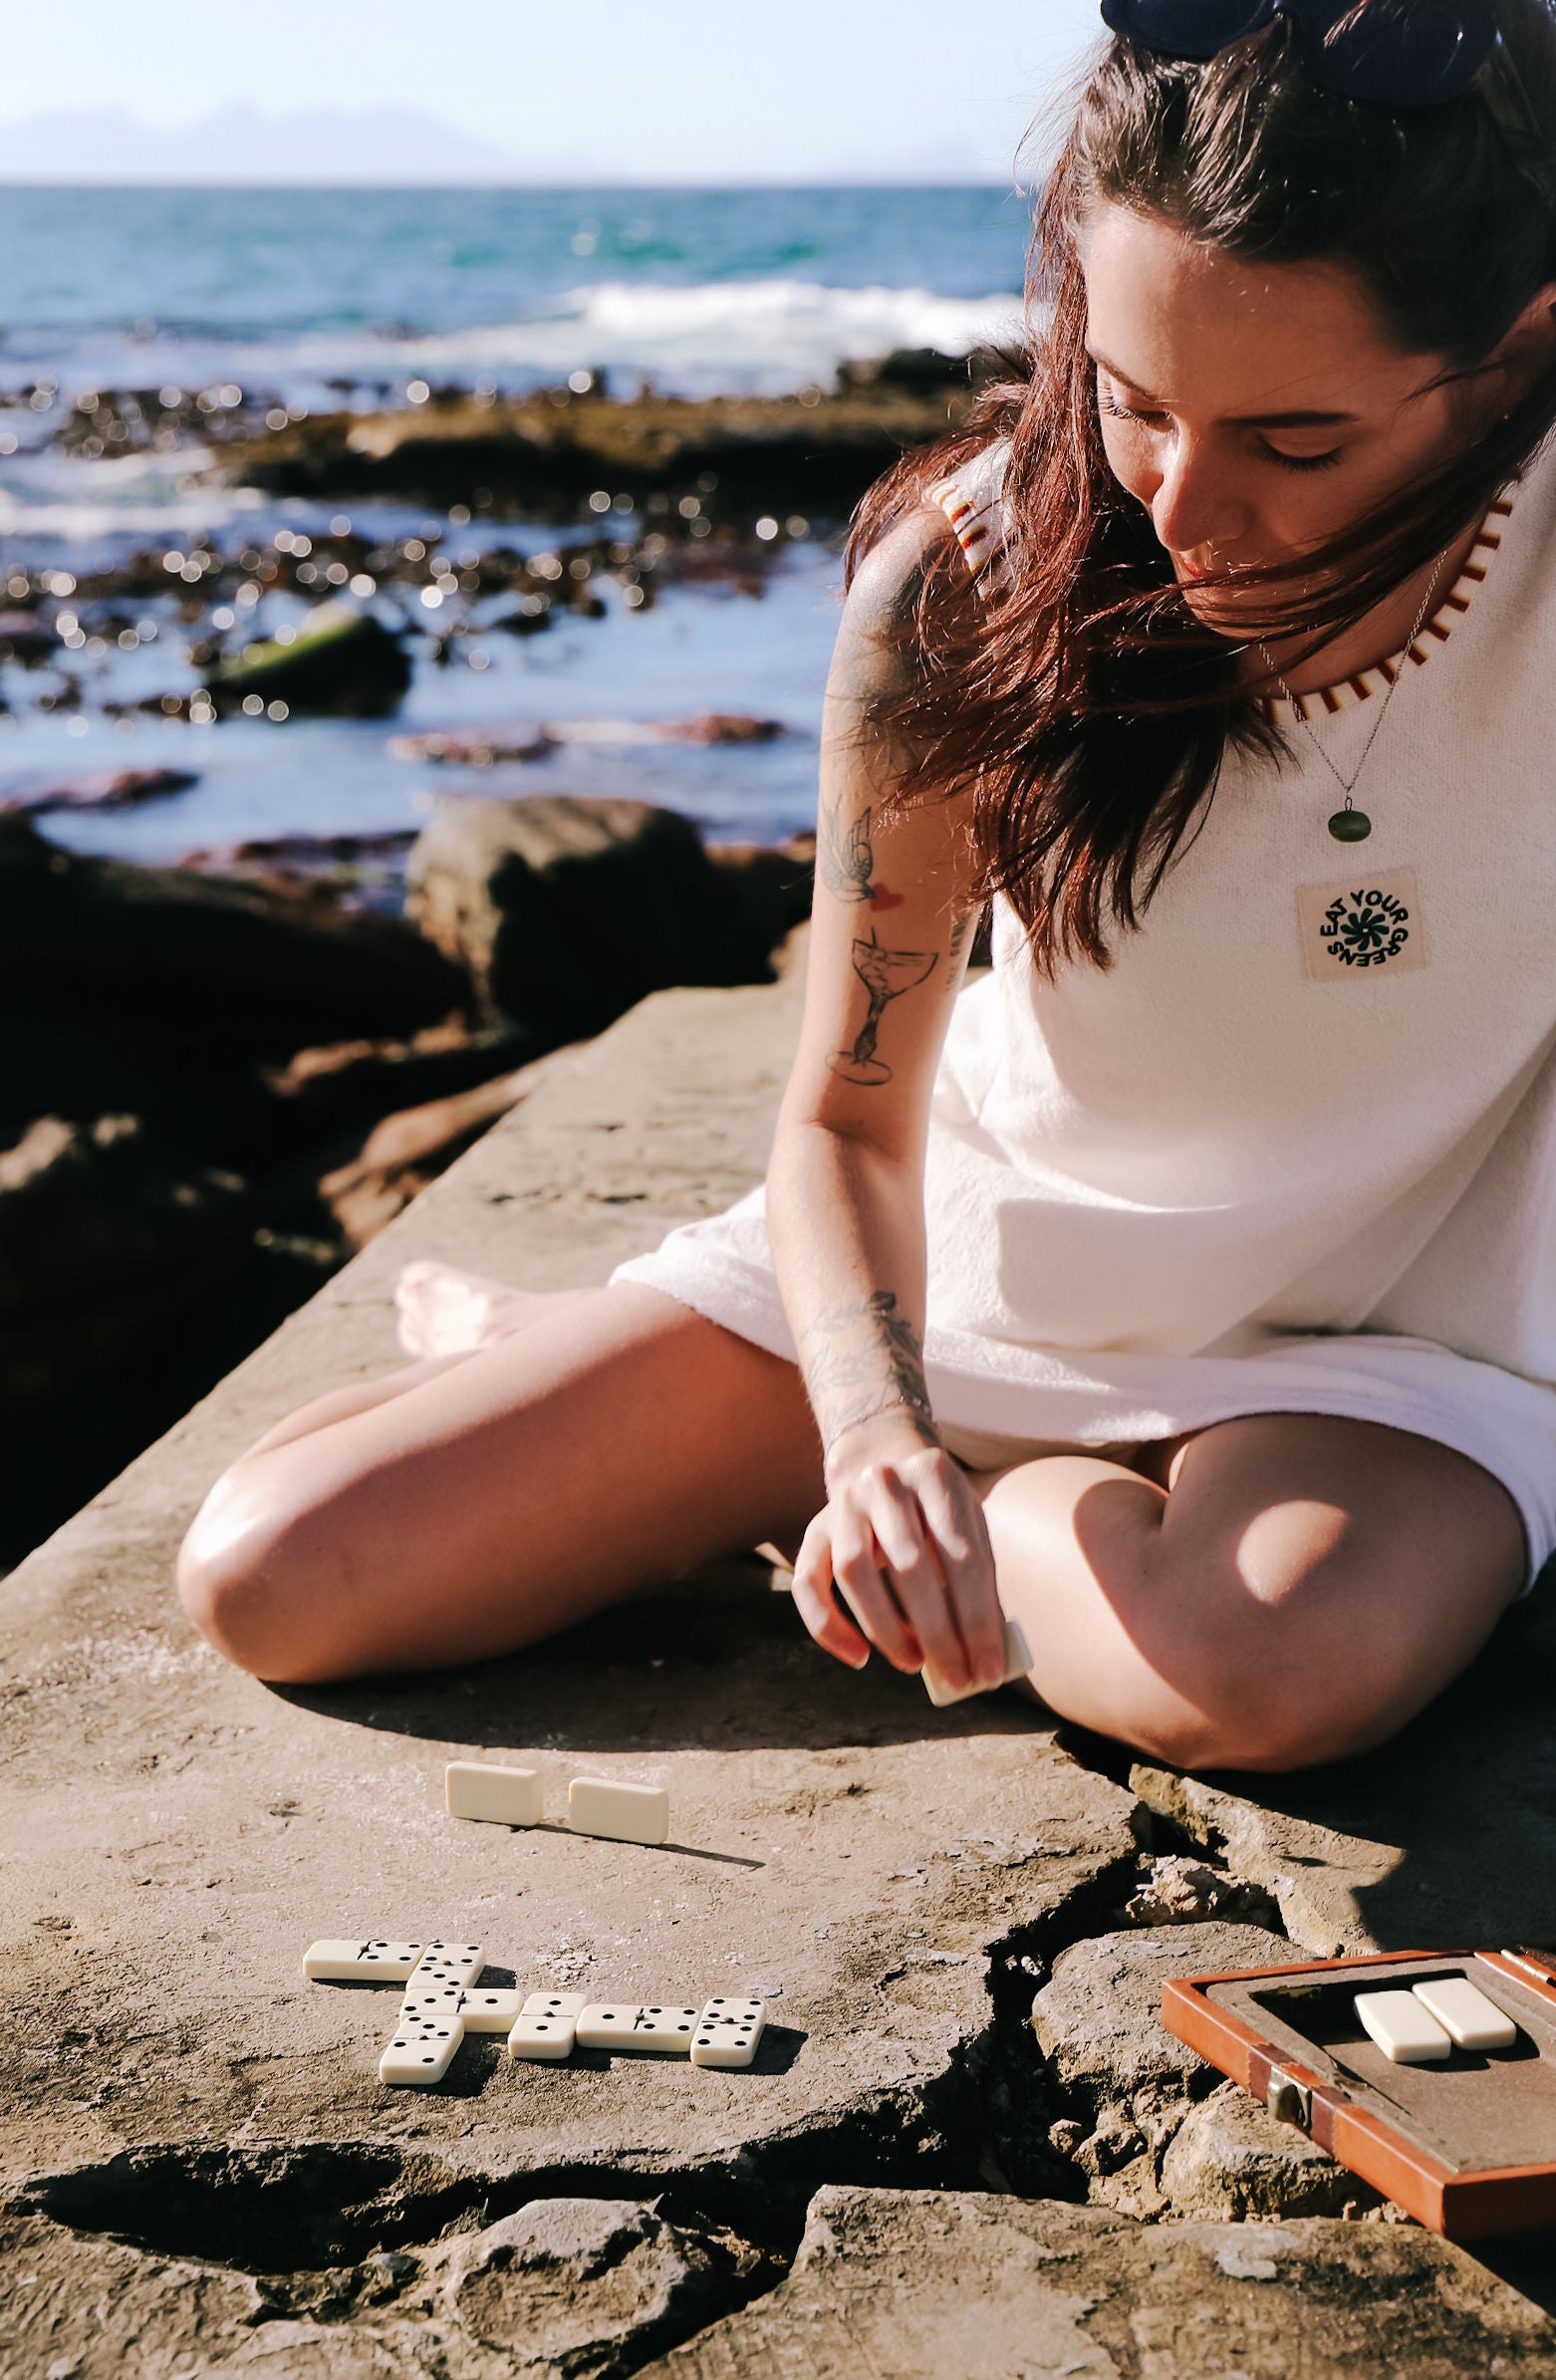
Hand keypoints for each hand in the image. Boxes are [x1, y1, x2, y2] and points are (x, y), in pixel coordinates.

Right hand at [791, 1411, 1010, 1693]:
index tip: (990, 1671)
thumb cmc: (936, 1515)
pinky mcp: (813, 1530)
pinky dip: (828, 1628)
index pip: (962, 1557)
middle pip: (909, 1566)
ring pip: (853, 1572)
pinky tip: (859, 1659)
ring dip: (887, 1630)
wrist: (881, 1463)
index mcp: (934, 1474)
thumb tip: (986, 1656)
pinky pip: (807, 1584)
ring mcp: (843, 1504)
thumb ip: (977, 1583)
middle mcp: (883, 1481)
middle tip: (958, 1679)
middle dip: (939, 1634)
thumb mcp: (967, 1528)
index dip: (979, 1620)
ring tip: (914, 1665)